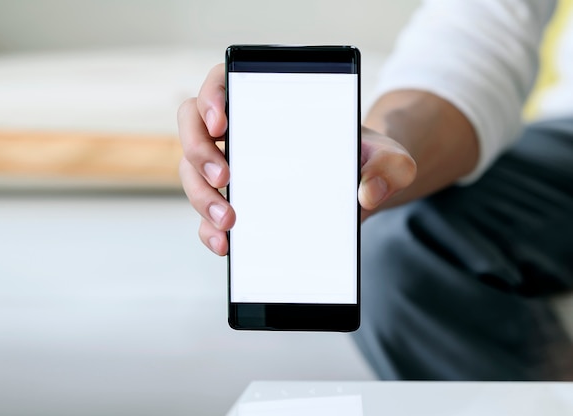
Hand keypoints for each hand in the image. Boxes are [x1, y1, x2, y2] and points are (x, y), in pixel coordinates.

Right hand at [178, 64, 417, 254]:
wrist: (359, 189)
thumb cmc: (365, 160)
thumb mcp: (387, 158)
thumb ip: (390, 166)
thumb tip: (366, 194)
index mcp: (266, 103)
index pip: (222, 83)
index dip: (211, 98)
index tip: (223, 123)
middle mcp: (240, 133)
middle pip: (193, 128)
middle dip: (199, 153)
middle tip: (225, 178)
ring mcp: (231, 169)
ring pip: (192, 173)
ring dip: (201, 196)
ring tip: (229, 221)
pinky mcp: (232, 204)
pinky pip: (206, 214)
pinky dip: (208, 230)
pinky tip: (225, 244)